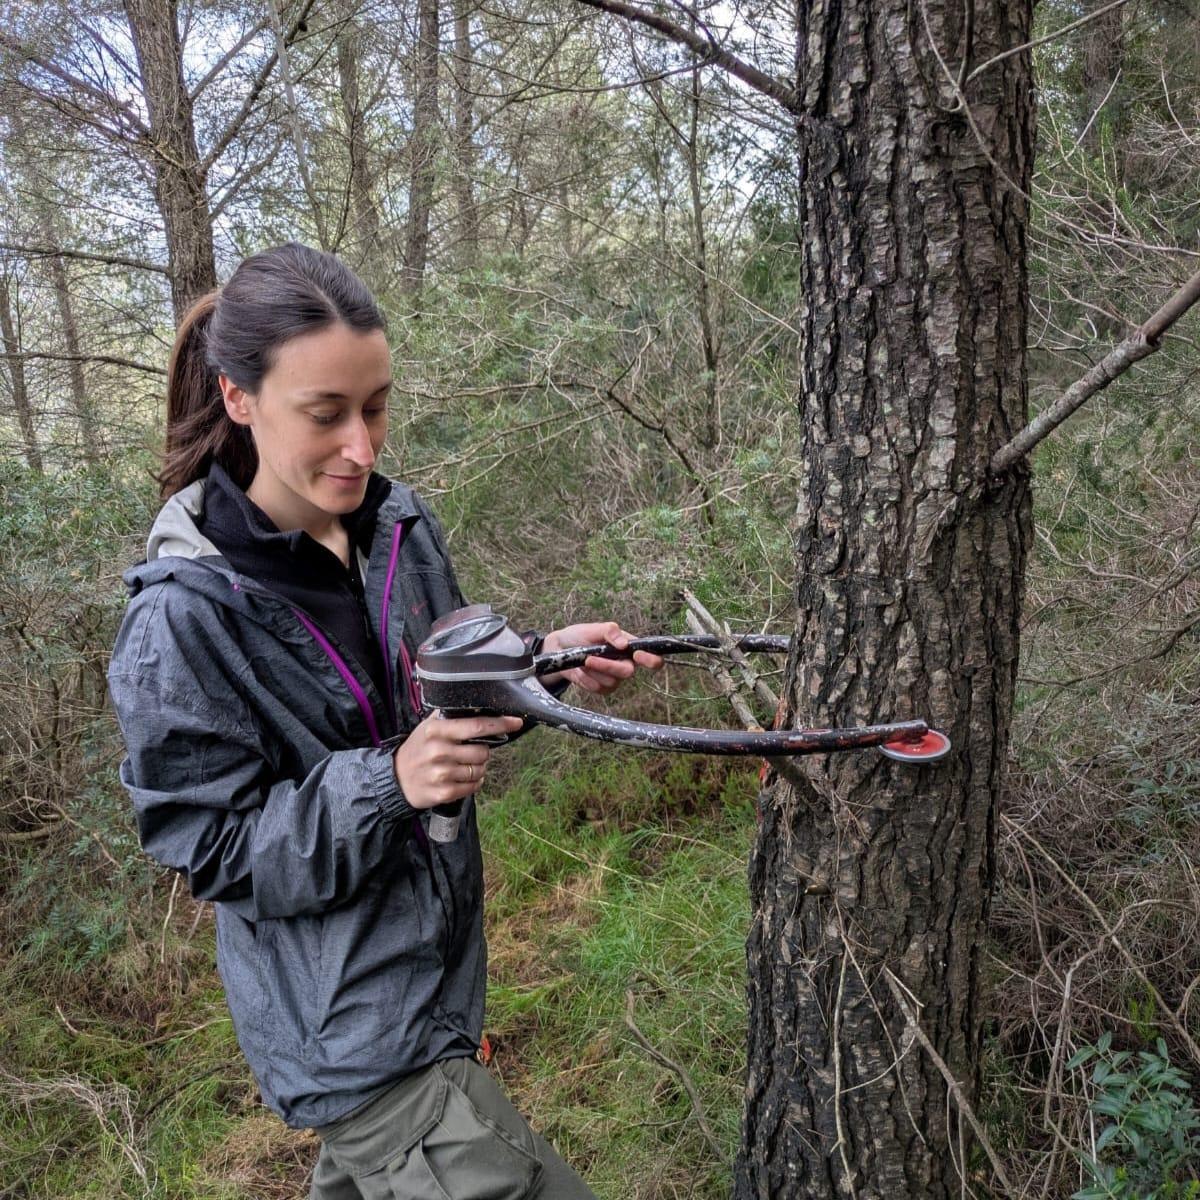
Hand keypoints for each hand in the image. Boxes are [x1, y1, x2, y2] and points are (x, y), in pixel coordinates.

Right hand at [392, 712, 523, 808]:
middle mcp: (438, 751)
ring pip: (480, 770)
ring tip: (463, 766)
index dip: (500, 724)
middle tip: (472, 752)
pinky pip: (473, 787)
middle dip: (484, 752)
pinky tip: (461, 779)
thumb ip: (449, 717)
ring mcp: (440, 774)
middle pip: (482, 751)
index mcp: (436, 731)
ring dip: (478, 769)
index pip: (476, 726)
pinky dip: (473, 783)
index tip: (516, 722)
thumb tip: (479, 706)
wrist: (395, 780)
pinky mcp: (443, 793)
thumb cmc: (417, 750)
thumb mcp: (427, 728)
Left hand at [540, 622, 664, 693]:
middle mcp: (625, 663)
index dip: (651, 659)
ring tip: (583, 659)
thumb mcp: (593, 628)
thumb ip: (610, 631)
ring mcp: (615, 678)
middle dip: (607, 666)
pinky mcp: (603, 688)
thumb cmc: (579, 635)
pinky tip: (580, 670)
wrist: (560, 650)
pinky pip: (598, 688)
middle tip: (589, 658)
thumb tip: (624, 644)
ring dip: (592, 670)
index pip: (651, 656)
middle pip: (627, 672)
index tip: (637, 655)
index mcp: (630, 647)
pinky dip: (586, 679)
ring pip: (610, 681)